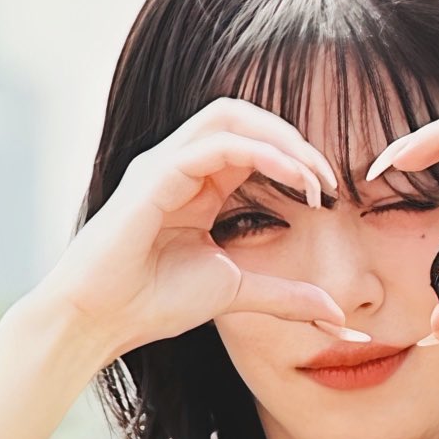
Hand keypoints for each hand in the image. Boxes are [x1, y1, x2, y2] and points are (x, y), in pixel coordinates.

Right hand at [31, 98, 367, 361]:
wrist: (101, 321)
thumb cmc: (153, 302)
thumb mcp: (237, 292)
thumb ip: (286, 297)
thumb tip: (336, 313)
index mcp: (198, 183)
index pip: (252, 142)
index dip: (296, 157)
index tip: (330, 193)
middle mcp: (179, 164)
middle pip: (243, 117)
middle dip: (292, 138)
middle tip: (328, 177)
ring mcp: (163, 166)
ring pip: (229, 118)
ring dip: (280, 138)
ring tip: (314, 174)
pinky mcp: (152, 178)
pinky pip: (214, 146)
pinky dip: (260, 153)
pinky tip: (291, 180)